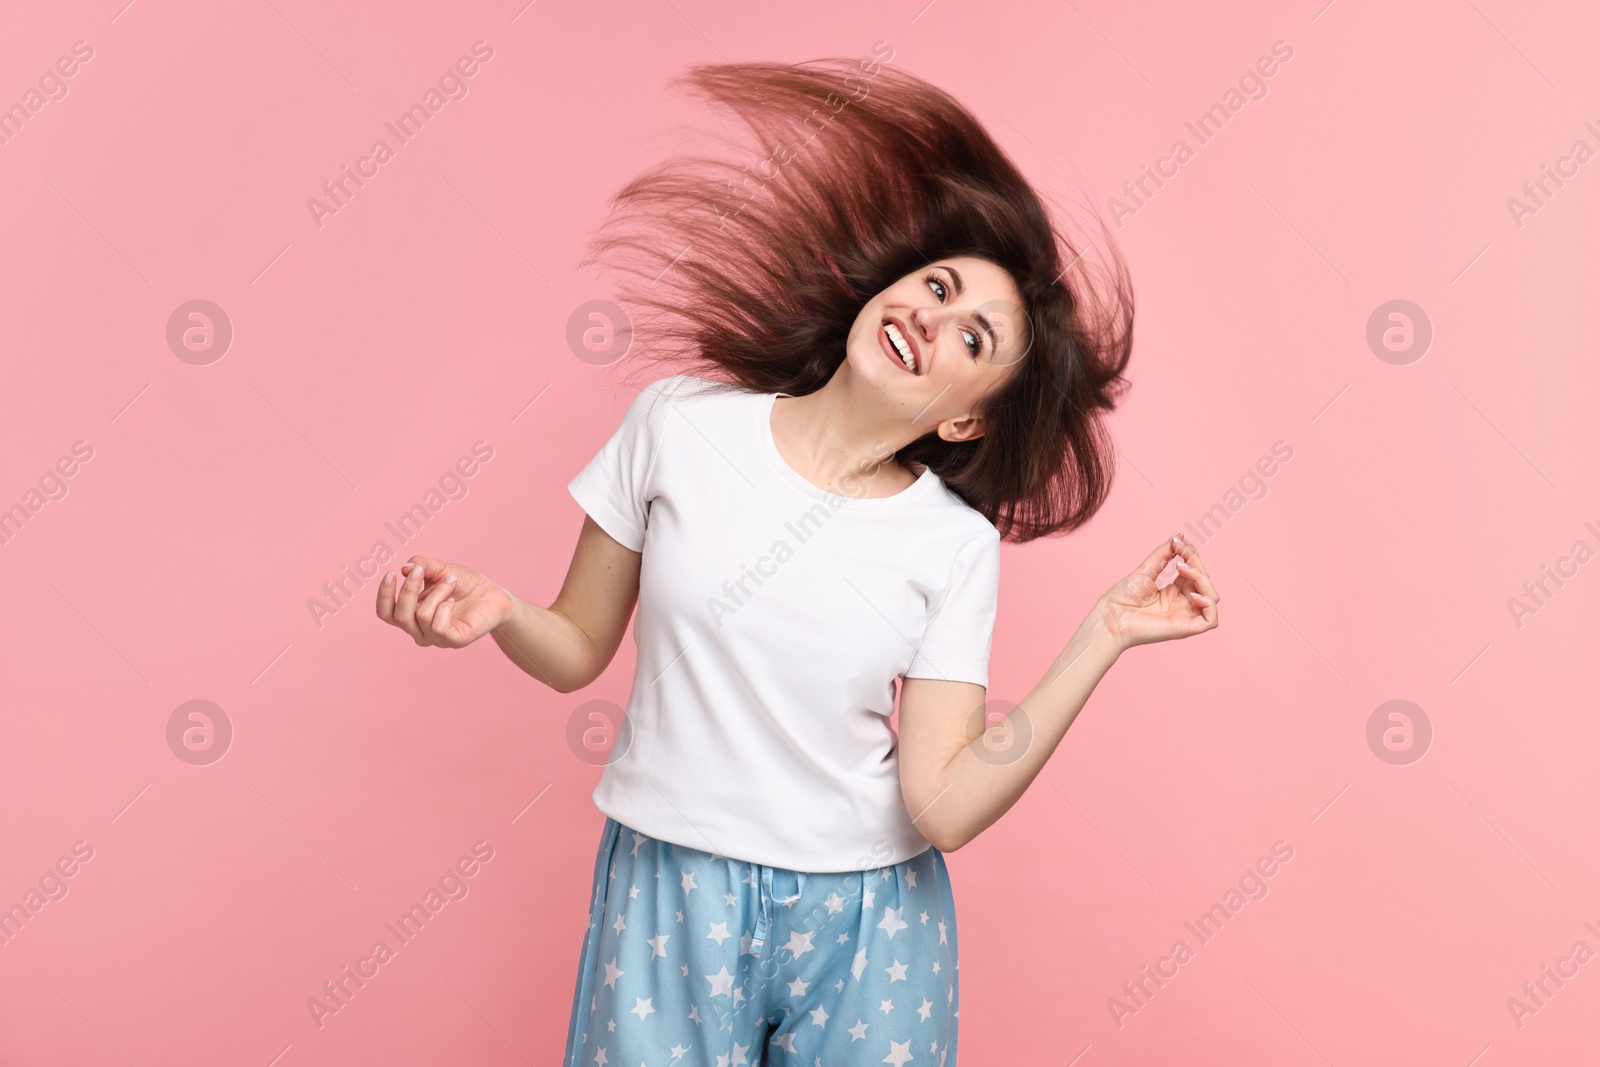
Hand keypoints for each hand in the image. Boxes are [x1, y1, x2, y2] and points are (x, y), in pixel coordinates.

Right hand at [374, 556, 514, 648]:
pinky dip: (445, 606)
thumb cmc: (464, 583)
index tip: (391, 574)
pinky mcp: (453, 641)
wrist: (493, 594)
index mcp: (411, 615)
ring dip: (437, 592)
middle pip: (399, 616)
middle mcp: (419, 631)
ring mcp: (436, 638)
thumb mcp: (440, 569)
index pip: (385, 613)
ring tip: (451, 583)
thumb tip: (404, 568)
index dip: (383, 595)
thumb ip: (422, 565)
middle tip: (421, 571)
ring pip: (421, 615)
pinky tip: (454, 601)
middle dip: (408, 589)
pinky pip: (437, 626)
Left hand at [1094, 532, 1219, 651]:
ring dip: (1202, 578)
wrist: (1109, 617)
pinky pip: (1211, 620)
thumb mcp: (1146, 570)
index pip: (1195, 572)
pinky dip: (1208, 604)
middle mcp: (1181, 605)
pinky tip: (1192, 593)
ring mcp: (1184, 617)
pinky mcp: (1185, 629)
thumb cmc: (1121, 598)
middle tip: (1181, 550)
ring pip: (1212, 597)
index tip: (1179, 541)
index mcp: (1173, 593)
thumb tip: (1179, 536)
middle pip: (1205, 582)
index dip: (1192, 555)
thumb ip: (1164, 554)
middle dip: (1196, 562)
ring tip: (1182, 567)